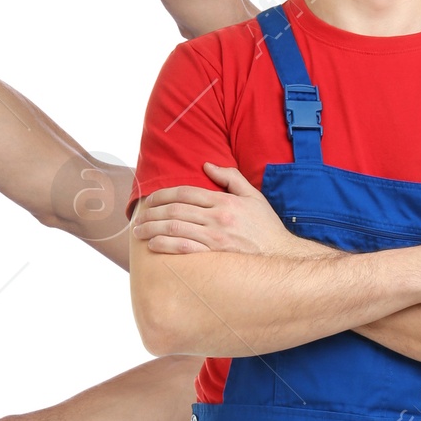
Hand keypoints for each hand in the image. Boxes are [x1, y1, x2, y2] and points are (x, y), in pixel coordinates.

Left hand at [131, 162, 329, 256]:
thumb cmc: (266, 227)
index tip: (150, 199)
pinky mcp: (215, 256)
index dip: (163, 194)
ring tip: (139, 232)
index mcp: (225, 201)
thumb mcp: (253, 196)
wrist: (281, 256)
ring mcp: (216, 238)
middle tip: (138, 217)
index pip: (186, 192)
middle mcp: (218, 217)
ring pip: (175, 228)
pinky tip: (153, 245)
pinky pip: (184, 249)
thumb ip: (230, 177)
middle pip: (175, 209)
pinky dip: (165, 245)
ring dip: (153, 229)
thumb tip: (206, 164)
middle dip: (152, 212)